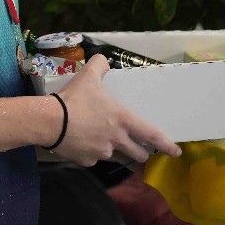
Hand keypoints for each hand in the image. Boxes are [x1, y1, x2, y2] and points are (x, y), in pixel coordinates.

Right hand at [48, 54, 181, 165]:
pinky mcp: (87, 162)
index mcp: (123, 120)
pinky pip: (95, 159)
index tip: (175, 151)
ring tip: (101, 139)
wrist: (49, 121)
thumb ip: (100, 65)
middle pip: (138, 154)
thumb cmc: (74, 98)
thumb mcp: (88, 75)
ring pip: (116, 156)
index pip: (151, 135)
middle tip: (135, 145)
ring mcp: (102, 154)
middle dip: (140, 152)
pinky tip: (82, 141)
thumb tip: (104, 61)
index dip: (166, 144)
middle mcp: (117, 140)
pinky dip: (92, 152)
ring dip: (114, 150)